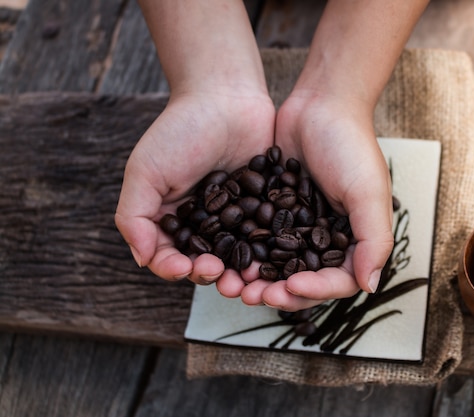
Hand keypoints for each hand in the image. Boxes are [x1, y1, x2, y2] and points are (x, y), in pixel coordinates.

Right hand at [115, 91, 274, 285]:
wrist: (226, 97)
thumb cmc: (179, 131)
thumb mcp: (145, 171)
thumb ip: (135, 216)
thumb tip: (141, 259)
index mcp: (171, 218)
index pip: (169, 256)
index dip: (173, 268)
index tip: (183, 269)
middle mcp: (204, 223)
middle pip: (205, 262)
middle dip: (210, 275)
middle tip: (220, 277)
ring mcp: (236, 218)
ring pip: (237, 256)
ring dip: (239, 273)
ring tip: (247, 281)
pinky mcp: (264, 208)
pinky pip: (267, 236)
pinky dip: (268, 252)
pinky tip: (272, 262)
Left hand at [238, 93, 394, 310]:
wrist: (320, 105)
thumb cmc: (352, 146)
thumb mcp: (369, 192)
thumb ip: (373, 239)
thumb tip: (370, 286)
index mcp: (353, 241)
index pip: (336, 281)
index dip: (314, 290)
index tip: (291, 287)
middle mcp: (324, 239)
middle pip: (303, 280)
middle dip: (280, 293)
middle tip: (255, 296)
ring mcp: (298, 227)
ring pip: (276, 266)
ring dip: (258, 280)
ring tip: (236, 285)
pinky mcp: (274, 212)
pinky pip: (258, 240)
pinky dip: (245, 252)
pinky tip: (226, 258)